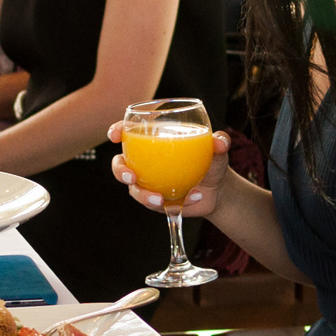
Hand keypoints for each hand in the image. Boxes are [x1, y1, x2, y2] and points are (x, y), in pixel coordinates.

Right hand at [108, 122, 231, 217]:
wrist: (218, 191)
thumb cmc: (213, 162)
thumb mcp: (218, 151)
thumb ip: (220, 143)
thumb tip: (220, 141)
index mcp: (155, 139)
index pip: (129, 131)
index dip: (117, 130)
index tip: (115, 135)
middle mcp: (145, 161)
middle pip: (120, 163)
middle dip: (120, 170)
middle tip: (132, 177)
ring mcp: (147, 182)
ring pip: (132, 189)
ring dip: (142, 195)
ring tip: (160, 199)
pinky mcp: (154, 201)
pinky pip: (153, 204)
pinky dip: (169, 204)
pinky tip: (190, 198)